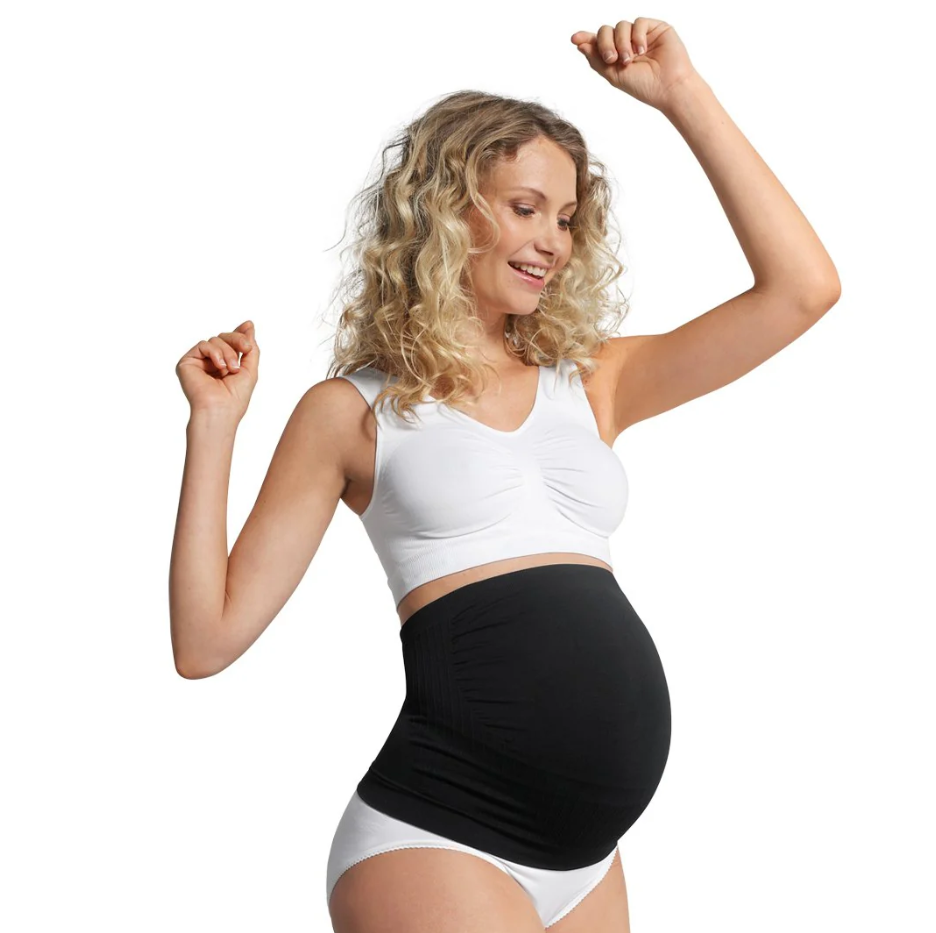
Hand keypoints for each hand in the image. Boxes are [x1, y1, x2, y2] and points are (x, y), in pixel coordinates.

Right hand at [175, 320, 258, 420]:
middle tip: (246, 348)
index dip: (239, 333)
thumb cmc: (236, 397)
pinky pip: (203, 345)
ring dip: (228, 352)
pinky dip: (215, 353)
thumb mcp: (250, 369)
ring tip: (231, 369)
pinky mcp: (187, 362)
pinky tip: (220, 366)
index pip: (230, 343)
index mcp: (225, 365)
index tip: (249, 325)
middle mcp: (211, 363)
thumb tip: (249, 325)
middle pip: (224, 338)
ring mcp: (199, 362)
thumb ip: (251, 348)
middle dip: (237, 340)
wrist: (221, 410)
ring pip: (215, 340)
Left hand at [571, 17, 698, 110]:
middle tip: (611, 59)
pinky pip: (638, 22)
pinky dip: (637, 36)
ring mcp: (640, 35)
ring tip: (629, 60)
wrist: (668, 87)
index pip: (598, 42)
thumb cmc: (643, 86)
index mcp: (616, 55)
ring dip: (622, 43)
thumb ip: (596, 59)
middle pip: (606, 31)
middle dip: (605, 44)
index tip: (575, 39)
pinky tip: (642, 51)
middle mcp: (626, 43)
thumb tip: (580, 44)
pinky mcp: (655, 28)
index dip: (586, 39)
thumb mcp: (614, 75)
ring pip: (621, 26)